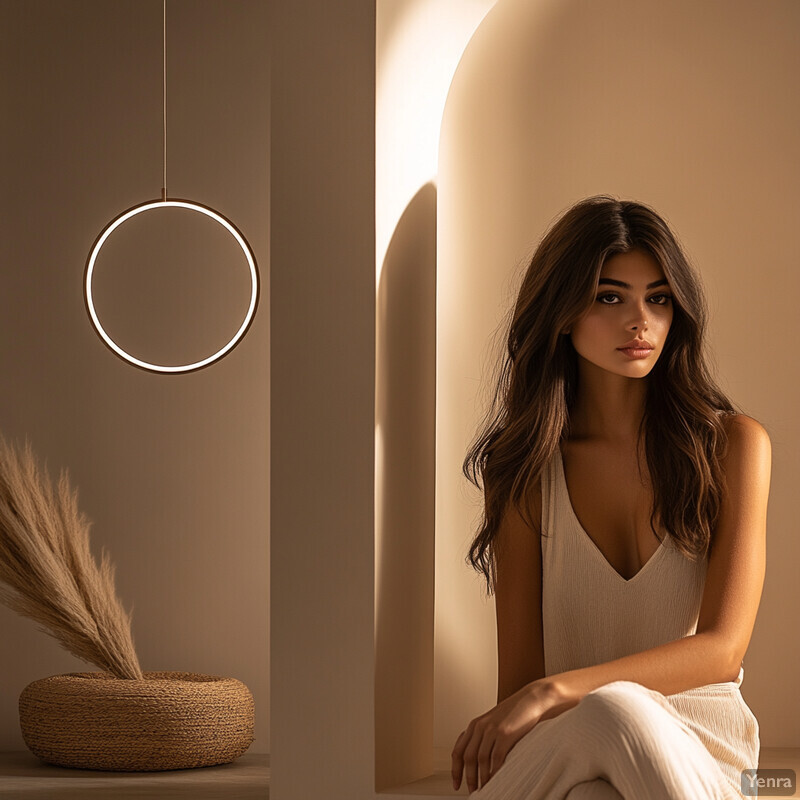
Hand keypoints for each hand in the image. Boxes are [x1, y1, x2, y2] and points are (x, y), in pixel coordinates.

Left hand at [451, 679, 563, 793]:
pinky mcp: (505, 733)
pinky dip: (495, 772)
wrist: (532, 699)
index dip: (455, 770)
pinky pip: (496, 758)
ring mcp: (492, 729)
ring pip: (480, 760)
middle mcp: (480, 726)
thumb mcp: (493, 723)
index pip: (457, 750)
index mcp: (475, 725)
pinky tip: (497, 780)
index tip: (457, 784)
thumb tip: (479, 762)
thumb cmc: (516, 713)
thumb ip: (484, 737)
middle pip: (467, 757)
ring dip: (482, 778)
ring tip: (485, 790)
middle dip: (469, 778)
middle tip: (473, 792)